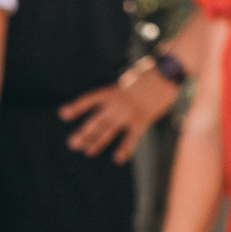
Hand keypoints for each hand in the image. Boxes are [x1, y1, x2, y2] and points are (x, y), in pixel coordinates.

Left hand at [60, 65, 177, 162]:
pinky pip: (131, 138)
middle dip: (84, 133)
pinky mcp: (142, 120)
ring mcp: (128, 113)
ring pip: (108, 131)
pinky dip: (125, 149)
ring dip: (97, 142)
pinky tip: (118, 159)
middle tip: (72, 144)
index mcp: (113, 91)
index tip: (62, 114)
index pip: (90, 99)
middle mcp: (117, 103)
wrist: (167, 73)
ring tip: (87, 152)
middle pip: (96, 120)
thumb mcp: (129, 79)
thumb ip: (119, 92)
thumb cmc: (150, 73)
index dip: (76, 107)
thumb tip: (112, 102)